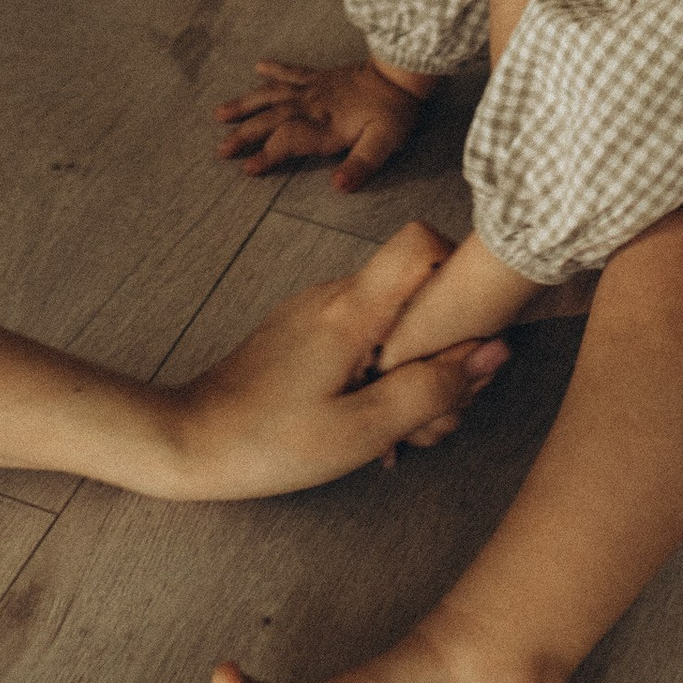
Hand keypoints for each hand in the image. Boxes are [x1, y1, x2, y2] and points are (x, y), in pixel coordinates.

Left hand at [162, 224, 509, 497]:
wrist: (189, 441)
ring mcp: (318, 311)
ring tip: (392, 436)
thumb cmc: (271, 441)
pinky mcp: (306, 333)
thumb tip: (493, 352)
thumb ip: (433, 389)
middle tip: (426, 422)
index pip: (421, 241)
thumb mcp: (363, 429)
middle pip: (419, 295)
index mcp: (351, 308)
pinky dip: (381, 377)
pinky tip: (367, 427)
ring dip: (412, 376)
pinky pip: (366, 339)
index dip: (458, 276)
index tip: (466, 338)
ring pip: (396, 323)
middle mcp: (335, 295)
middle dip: (442, 356)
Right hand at [215, 56, 427, 190]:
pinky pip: (292, 71)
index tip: (247, 169)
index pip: (289, 141)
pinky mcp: (320, 76)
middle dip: (245, 135)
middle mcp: (313, 106)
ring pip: (272, 95)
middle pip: (272, 120)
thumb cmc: (394, 114)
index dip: (267, 155)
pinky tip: (258, 66)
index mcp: (327, 125)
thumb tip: (338, 186)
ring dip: (246, 104)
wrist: (401, 74)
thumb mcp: (384, 144)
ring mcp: (314, 88)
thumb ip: (360, 166)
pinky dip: (274, 68)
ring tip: (220, 114)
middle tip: (221, 149)